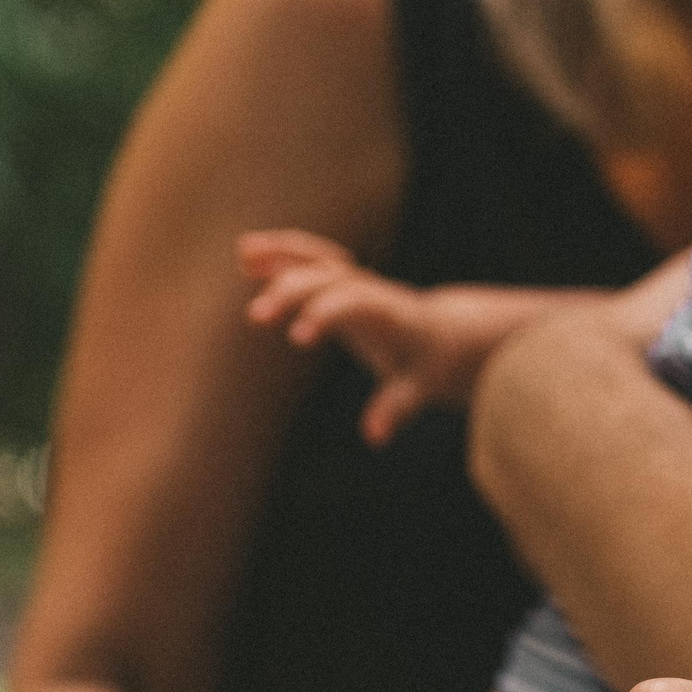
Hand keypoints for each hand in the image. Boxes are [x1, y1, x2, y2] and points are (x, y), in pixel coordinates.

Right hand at [238, 229, 497, 445]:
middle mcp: (370, 290)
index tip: (297, 339)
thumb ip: (396, 408)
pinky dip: (282, 255)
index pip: (355, 306)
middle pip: (328, 280)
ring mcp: (356, 282)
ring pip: (318, 260)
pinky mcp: (342, 282)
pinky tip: (246, 256)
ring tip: (244, 254)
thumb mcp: (419, 388)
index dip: (326, 316)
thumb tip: (374, 437)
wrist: (447, 335)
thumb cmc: (430, 365)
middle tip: (256, 317)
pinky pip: (311, 261)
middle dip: (292, 293)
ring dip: (282, 255)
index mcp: (389, 314)